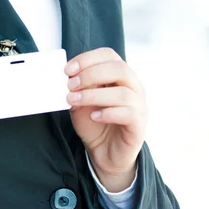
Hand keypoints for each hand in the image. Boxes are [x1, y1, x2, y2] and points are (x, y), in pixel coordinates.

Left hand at [65, 48, 146, 192]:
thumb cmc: (95, 122)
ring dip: (94, 95)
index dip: (88, 59)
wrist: (105, 153)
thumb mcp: (81, 101)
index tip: (68, 69)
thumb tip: (69, 77)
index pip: (109, 55)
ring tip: (75, 101)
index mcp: (120, 75)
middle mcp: (134, 86)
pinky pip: (128, 114)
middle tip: (71, 85)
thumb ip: (79, 88)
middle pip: (119, 68)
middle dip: (91, 74)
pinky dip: (108, 113)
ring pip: (122, 92)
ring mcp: (139, 105)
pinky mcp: (139, 125)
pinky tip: (93, 116)